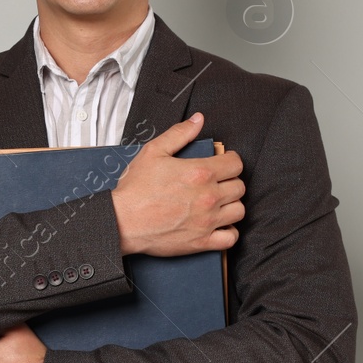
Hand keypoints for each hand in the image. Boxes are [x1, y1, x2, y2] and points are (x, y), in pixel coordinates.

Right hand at [110, 112, 244, 256]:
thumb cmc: (135, 190)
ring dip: (231, 205)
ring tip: (219, 203)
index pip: (235, 164)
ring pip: (239, 211)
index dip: (231, 161)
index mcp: (200, 172)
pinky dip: (229, 232)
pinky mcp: (201, 241)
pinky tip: (219, 225)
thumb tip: (198, 120)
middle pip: (240, 187)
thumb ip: (179, 134)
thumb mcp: (154, 152)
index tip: (224, 164)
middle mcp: (208, 196)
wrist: (123, 221)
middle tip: (219, 183)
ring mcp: (207, 221)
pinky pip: (230, 239)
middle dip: (231, 182)